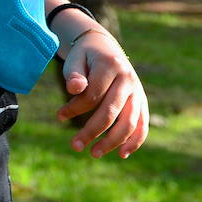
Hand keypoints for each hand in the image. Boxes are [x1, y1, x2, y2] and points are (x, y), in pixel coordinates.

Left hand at [56, 27, 148, 158]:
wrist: (104, 47)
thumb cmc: (84, 56)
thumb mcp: (75, 59)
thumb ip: (74, 74)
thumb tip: (74, 88)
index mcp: (110, 66)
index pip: (93, 94)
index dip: (75, 108)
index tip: (59, 116)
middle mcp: (128, 79)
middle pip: (111, 111)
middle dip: (92, 131)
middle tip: (75, 146)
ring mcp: (138, 91)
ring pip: (129, 122)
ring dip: (113, 141)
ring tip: (94, 153)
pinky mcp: (142, 101)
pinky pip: (142, 124)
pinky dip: (135, 141)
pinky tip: (122, 154)